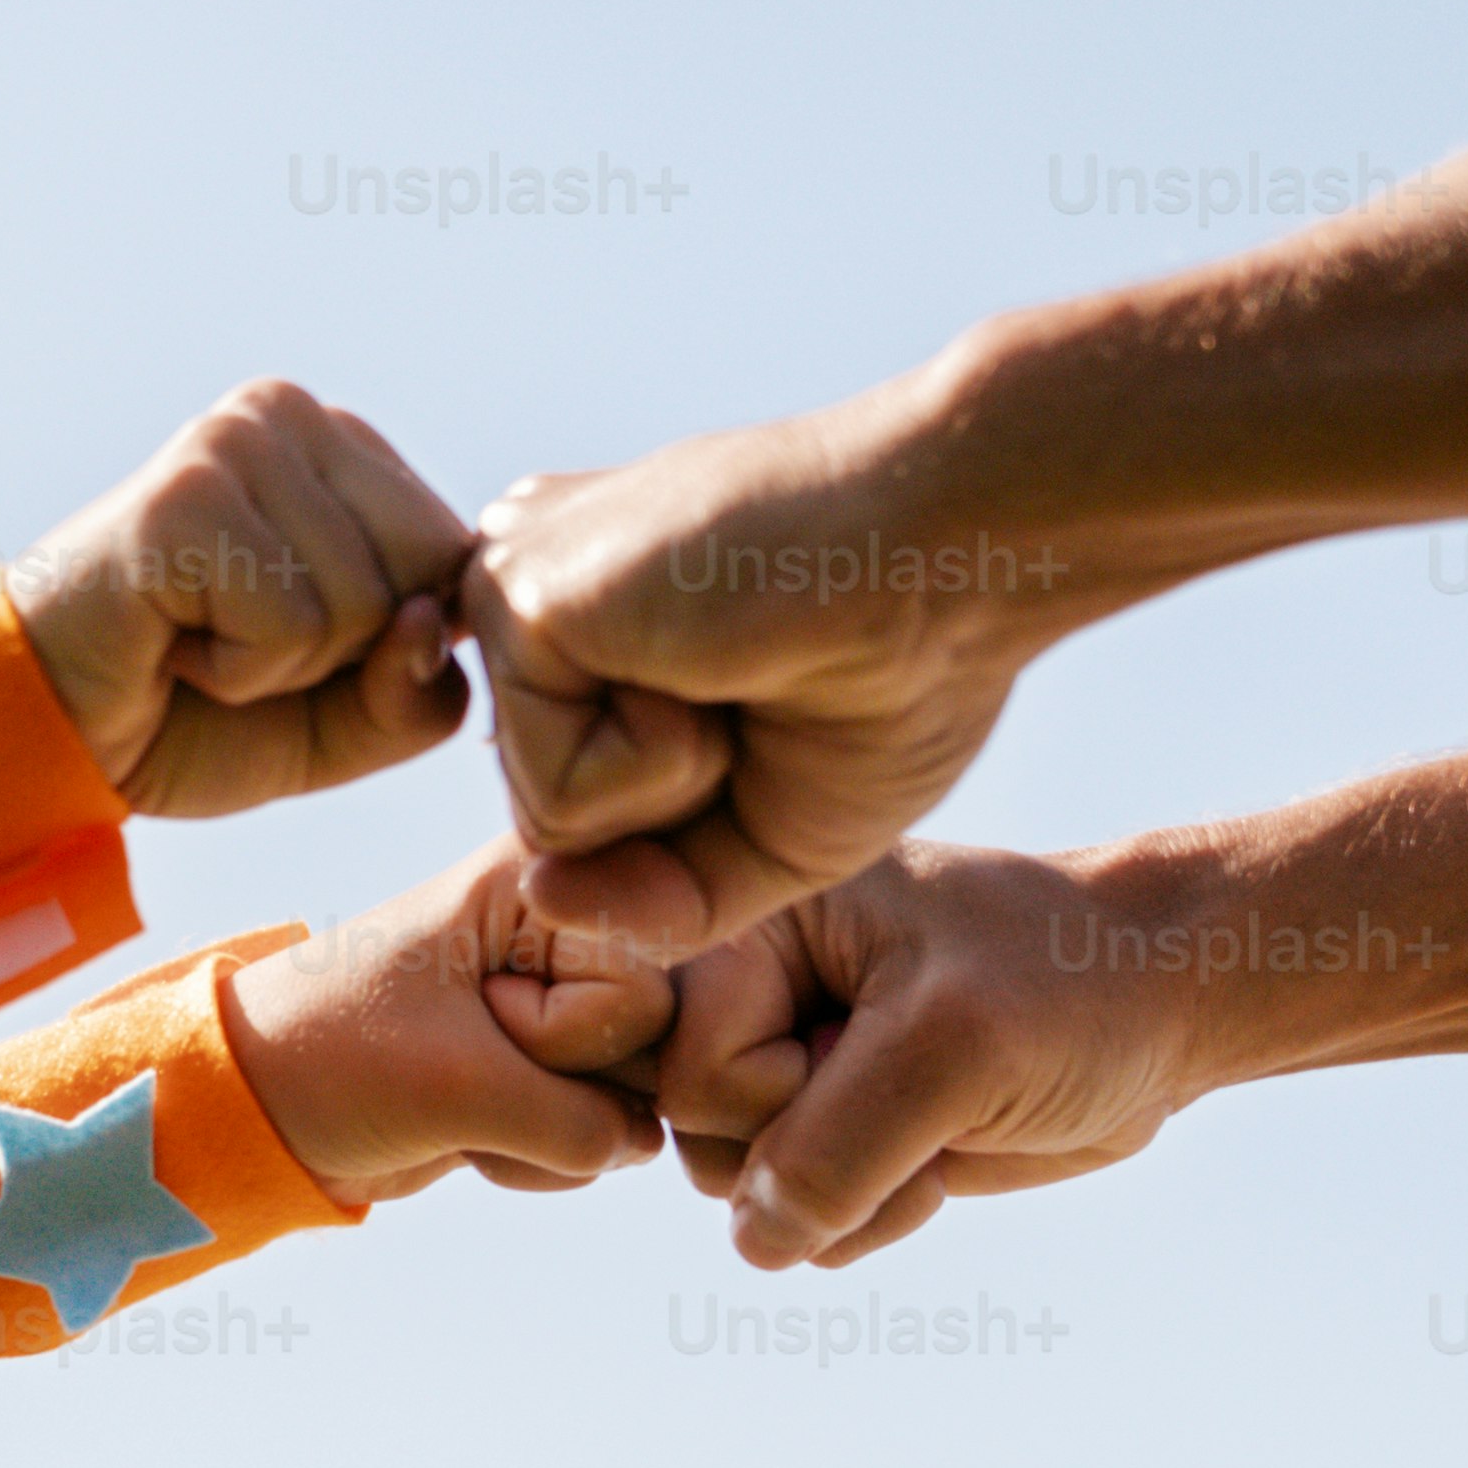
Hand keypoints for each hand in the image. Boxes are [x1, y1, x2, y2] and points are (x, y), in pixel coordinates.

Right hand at [1, 379, 484, 818]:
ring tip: (194, 637)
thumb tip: (433, 623)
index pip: (456, 555)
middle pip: (423, 571)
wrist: (44, 733)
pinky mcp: (187, 494)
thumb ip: (420, 690)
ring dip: (278, 667)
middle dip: (342, 651)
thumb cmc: (192, 714)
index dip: (386, 640)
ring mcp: (234, 442)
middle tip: (233, 640)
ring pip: (362, 603)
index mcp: (338, 443)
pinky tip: (170, 641)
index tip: (281, 638)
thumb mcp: (344, 721)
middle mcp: (290, 414)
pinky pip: (292, 625)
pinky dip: (236, 671)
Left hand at [229, 854, 674, 1204]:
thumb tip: (651, 1145)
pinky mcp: (552, 1066)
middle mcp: (574, 928)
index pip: (644, 995)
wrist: (258, 1108)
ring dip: (543, 1132)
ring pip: (629, 1101)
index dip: (558, 1035)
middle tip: (465, 1061)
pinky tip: (467, 1127)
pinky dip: (533, 1156)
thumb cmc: (332, 1061)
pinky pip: (599, 1135)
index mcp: (549, 881)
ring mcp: (567, 998)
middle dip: (559, 1091)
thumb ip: (585, 1124)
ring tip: (459, 1095)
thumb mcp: (458, 1089)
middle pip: (653, 1046)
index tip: (472, 1013)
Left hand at [460, 396, 1130, 959]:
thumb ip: (655, 892)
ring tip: (737, 662)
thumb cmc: (894, 679)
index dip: (705, 815)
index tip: (786, 698)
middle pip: (558, 833)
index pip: (586, 818)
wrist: (953, 568)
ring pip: (548, 824)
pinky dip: (659, 765)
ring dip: (677, 783)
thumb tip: (539, 900)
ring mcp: (516, 595)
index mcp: (586, 633)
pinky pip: (557, 796)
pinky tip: (708, 656)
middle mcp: (535, 603)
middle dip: (686, 811)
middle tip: (767, 682)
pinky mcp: (514, 599)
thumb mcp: (770, 834)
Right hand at [633, 845, 1239, 1267]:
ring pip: (739, 1188)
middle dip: (808, 1148)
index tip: (866, 1041)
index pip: (680, 1059)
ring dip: (849, 1192)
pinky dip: (874, 1216)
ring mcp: (792, 1065)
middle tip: (910, 1090)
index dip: (769, 1089)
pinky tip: (941, 1157)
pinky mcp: (834, 1133)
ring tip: (936, 1123)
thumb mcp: (951, 1049)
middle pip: (693, 1130)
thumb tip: (755, 1243)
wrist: (1165, 1008)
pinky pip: (795, 1223)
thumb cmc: (1069, 989)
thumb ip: (833, 1150)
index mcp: (757, 922)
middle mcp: (757, 989)